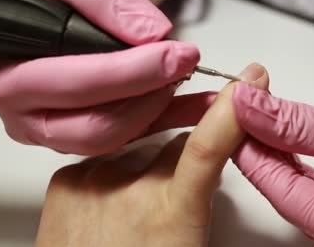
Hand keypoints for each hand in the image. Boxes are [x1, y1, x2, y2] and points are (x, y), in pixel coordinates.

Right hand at [0, 0, 200, 154]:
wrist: (88, 10)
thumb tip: (147, 34)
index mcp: (14, 77)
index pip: (66, 85)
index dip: (121, 72)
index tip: (167, 51)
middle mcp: (31, 116)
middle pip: (94, 124)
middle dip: (147, 89)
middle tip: (185, 60)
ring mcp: (64, 134)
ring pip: (117, 139)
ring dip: (160, 107)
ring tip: (185, 72)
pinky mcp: (99, 139)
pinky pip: (142, 139)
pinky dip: (178, 118)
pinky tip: (202, 101)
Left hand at [35, 63, 269, 246]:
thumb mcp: (189, 242)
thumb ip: (199, 199)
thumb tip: (204, 171)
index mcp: (170, 214)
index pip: (206, 147)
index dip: (229, 111)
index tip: (248, 82)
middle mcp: (129, 190)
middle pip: (176, 143)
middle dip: (187, 153)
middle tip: (179, 190)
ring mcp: (93, 180)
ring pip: (139, 149)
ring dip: (145, 166)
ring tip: (133, 211)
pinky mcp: (65, 179)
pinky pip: (105, 158)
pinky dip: (113, 174)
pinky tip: (107, 207)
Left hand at [231, 72, 313, 245]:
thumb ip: (295, 121)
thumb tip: (248, 106)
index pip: (282, 191)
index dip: (249, 147)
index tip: (227, 110)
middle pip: (287, 188)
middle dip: (261, 144)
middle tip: (240, 105)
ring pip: (300, 181)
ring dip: (279, 145)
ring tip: (258, 109)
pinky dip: (301, 150)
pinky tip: (285, 127)